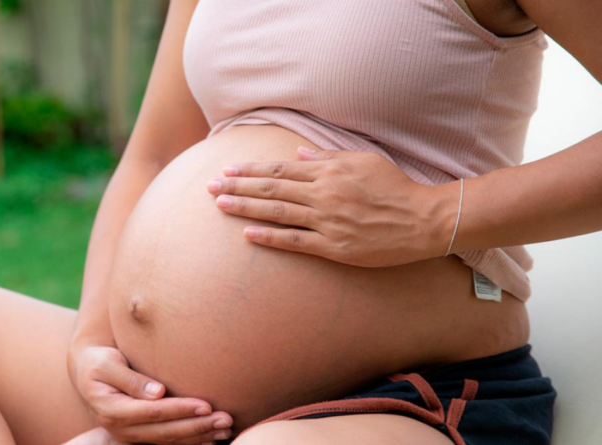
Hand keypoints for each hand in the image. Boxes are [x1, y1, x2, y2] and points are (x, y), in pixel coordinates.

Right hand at [69, 343, 232, 444]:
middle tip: (225, 420)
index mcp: (112, 410)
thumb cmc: (99, 362)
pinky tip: (210, 438)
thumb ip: (131, 379)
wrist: (87, 372)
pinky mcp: (139, 435)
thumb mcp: (107, 364)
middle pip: (165, 432)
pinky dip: (190, 441)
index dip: (181, 410)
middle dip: (197, 427)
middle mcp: (120, 428)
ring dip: (199, 436)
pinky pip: (167, 442)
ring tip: (225, 429)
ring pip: (169, 441)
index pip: (153, 412)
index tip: (207, 405)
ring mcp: (129, 436)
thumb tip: (158, 392)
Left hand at [206, 146, 453, 267]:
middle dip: (238, 187)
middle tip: (210, 187)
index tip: (227, 169)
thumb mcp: (364, 160)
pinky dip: (270, 236)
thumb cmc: (395, 186)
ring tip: (219, 205)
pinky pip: (296, 241)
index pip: (281, 169)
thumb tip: (299, 152)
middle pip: (272, 189)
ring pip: (278, 212)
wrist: (424, 219)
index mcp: (329, 172)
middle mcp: (324, 194)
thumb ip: (329, 157)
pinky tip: (248, 234)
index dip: (251, 170)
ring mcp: (328, 222)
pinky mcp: (335, 247)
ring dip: (245, 208)